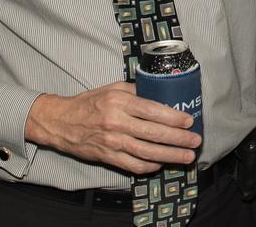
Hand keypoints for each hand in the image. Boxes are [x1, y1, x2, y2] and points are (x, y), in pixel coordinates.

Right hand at [24, 81, 200, 173]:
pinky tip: (162, 163)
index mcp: (119, 102)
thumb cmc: (89, 103)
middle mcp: (116, 122)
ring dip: (170, 156)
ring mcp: (112, 142)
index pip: (152, 110)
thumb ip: (136, 90)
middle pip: (154, 133)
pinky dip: (150, 166)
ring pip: (147, 152)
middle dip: (178, 139)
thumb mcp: (112, 89)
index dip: (173, 118)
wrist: (60, 122)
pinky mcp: (107, 157)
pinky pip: (133, 165)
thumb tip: (161, 93)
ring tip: (186, 157)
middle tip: (195, 141)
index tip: (189, 121)